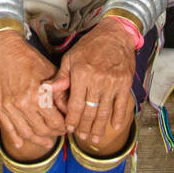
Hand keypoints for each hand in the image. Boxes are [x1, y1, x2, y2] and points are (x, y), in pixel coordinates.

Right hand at [0, 30, 66, 151]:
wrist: (5, 50)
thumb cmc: (30, 59)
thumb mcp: (52, 73)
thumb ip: (61, 94)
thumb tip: (68, 112)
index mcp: (39, 95)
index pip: (55, 122)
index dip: (64, 127)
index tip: (67, 127)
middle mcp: (23, 104)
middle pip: (42, 130)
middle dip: (53, 134)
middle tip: (59, 134)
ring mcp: (9, 106)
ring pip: (26, 133)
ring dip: (38, 140)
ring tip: (46, 142)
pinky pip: (7, 127)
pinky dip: (15, 138)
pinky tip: (21, 144)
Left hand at [56, 19, 136, 147]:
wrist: (115, 34)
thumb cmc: (90, 46)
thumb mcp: (71, 57)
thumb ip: (61, 76)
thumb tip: (48, 90)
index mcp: (81, 74)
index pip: (75, 104)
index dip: (72, 120)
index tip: (69, 129)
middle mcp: (97, 80)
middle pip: (90, 111)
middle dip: (84, 127)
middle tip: (82, 137)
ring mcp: (113, 82)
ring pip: (104, 111)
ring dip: (99, 127)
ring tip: (95, 138)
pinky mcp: (125, 83)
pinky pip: (121, 105)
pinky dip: (118, 118)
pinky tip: (115, 127)